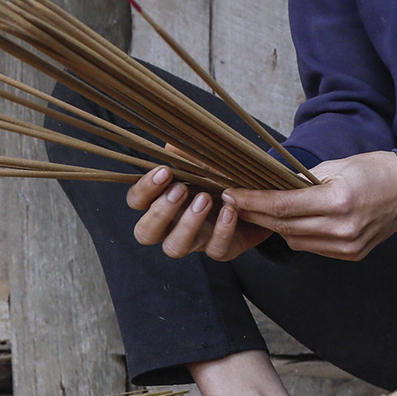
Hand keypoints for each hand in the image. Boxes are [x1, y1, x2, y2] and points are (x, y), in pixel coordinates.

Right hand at [127, 160, 273, 261]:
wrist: (259, 199)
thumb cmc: (224, 180)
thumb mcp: (208, 165)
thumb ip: (188, 157)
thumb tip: (170, 145)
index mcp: (163, 201)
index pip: (137, 201)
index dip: (144, 189)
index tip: (164, 172)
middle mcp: (173, 225)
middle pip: (145, 233)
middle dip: (160, 212)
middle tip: (181, 189)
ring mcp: (195, 241)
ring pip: (174, 247)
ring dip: (187, 224)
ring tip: (205, 199)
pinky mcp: (220, 249)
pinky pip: (215, 250)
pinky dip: (222, 231)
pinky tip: (231, 211)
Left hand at [224, 151, 396, 260]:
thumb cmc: (374, 171)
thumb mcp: (336, 166)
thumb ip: (301, 180)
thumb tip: (268, 185)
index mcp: (337, 201)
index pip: (282, 206)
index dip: (252, 202)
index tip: (231, 194)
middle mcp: (341, 229)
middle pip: (283, 226)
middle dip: (255, 214)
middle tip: (233, 203)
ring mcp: (347, 246)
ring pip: (294, 240)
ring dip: (274, 226)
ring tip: (259, 211)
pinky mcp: (351, 254)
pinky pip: (312, 247)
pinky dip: (297, 235)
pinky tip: (292, 222)